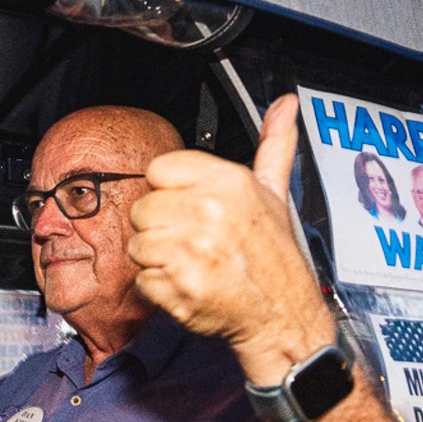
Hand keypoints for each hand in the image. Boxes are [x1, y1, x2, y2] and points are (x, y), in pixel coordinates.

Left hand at [128, 94, 333, 382]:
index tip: (189, 208)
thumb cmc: (273, 258)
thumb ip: (274, 145)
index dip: (168, 192)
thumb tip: (285, 104)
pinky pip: (142, 280)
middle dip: (160, 229)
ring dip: (157, 261)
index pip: (158, 170)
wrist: (282, 316)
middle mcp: (209, 211)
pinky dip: (159, 289)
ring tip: (190, 265)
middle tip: (192, 243)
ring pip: (137, 244)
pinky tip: (187, 286)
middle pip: (143, 208)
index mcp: (228, 181)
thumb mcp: (275, 194)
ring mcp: (192, 250)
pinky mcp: (179, 286)